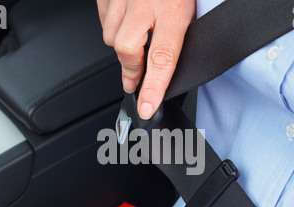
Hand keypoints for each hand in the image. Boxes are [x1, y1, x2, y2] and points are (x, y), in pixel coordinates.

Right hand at [97, 0, 195, 118]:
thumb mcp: (191, 6)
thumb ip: (183, 32)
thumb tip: (168, 65)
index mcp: (173, 8)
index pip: (162, 58)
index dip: (153, 88)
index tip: (146, 109)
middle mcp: (145, 2)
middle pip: (126, 50)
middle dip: (131, 68)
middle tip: (137, 79)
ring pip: (111, 36)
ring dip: (122, 43)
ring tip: (138, 35)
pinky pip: (102, 19)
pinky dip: (112, 26)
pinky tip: (126, 20)